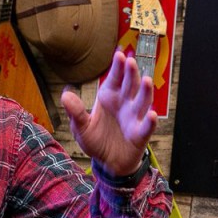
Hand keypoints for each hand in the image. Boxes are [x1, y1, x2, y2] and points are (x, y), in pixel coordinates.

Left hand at [61, 50, 156, 176]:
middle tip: (130, 62)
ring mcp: (134, 118)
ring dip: (145, 92)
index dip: (118, 67)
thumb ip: (75, 112)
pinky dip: (150, 121)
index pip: (115, 79)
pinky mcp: (140, 135)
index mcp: (109, 97)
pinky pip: (146, 127)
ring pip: (142, 102)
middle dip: (131, 74)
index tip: (119, 54)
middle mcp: (124, 104)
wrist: (107, 163)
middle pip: (130, 86)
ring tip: (147, 81)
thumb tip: (66, 95)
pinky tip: (151, 115)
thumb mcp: (81, 127)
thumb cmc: (96, 140)